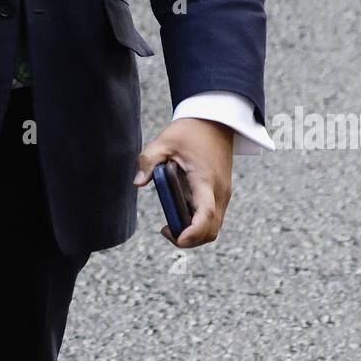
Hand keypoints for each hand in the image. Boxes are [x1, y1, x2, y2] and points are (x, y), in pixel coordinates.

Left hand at [133, 118, 233, 247]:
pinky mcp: (222, 193)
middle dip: (190, 239)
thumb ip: (148, 161)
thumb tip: (137, 183)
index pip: (205, 215)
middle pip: (211, 230)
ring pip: (214, 227)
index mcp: (205, 180)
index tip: (176, 238)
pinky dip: (199, 223)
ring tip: (171, 223)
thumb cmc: (190, 131)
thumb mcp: (164, 141)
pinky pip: (213, 217)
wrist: (215, 120)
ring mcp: (223, 194)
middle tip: (166, 229)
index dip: (192, 233)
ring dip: (194, 232)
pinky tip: (181, 212)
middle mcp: (219, 192)